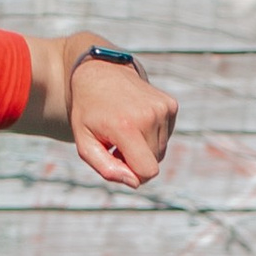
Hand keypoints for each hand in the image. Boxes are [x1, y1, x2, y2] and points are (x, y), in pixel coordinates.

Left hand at [71, 57, 175, 187]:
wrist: (99, 72)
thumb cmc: (89, 112)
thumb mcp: (85, 142)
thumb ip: (106, 168)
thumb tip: (135, 182)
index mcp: (126, 127)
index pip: (147, 171)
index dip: (134, 175)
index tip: (118, 161)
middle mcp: (149, 116)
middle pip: (154, 162)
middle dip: (136, 159)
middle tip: (117, 142)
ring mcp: (162, 108)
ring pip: (161, 150)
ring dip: (144, 146)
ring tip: (126, 129)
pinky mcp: (170, 105)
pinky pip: (166, 136)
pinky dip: (152, 134)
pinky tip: (136, 120)